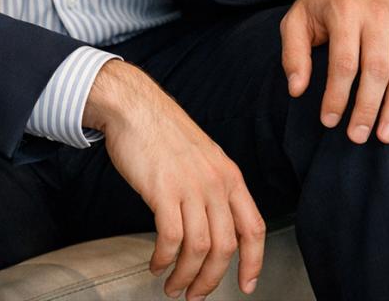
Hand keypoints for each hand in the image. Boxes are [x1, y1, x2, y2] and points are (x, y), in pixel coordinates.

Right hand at [83, 60, 264, 299]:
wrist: (134, 106)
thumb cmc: (163, 131)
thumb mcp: (203, 155)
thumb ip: (213, 186)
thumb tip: (214, 225)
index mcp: (229, 175)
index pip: (254, 227)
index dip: (254, 262)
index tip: (246, 284)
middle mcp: (215, 182)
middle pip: (225, 247)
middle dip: (211, 280)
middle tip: (195, 295)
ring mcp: (190, 186)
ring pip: (199, 248)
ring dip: (186, 276)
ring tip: (173, 286)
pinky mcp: (162, 190)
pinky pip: (170, 239)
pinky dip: (164, 259)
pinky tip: (156, 264)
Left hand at [280, 0, 388, 143]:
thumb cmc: (324, 3)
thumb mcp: (297, 19)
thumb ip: (293, 53)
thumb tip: (296, 89)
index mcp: (344, 11)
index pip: (343, 62)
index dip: (337, 96)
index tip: (329, 121)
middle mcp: (376, 15)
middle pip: (377, 70)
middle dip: (368, 108)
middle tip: (358, 136)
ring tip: (385, 135)